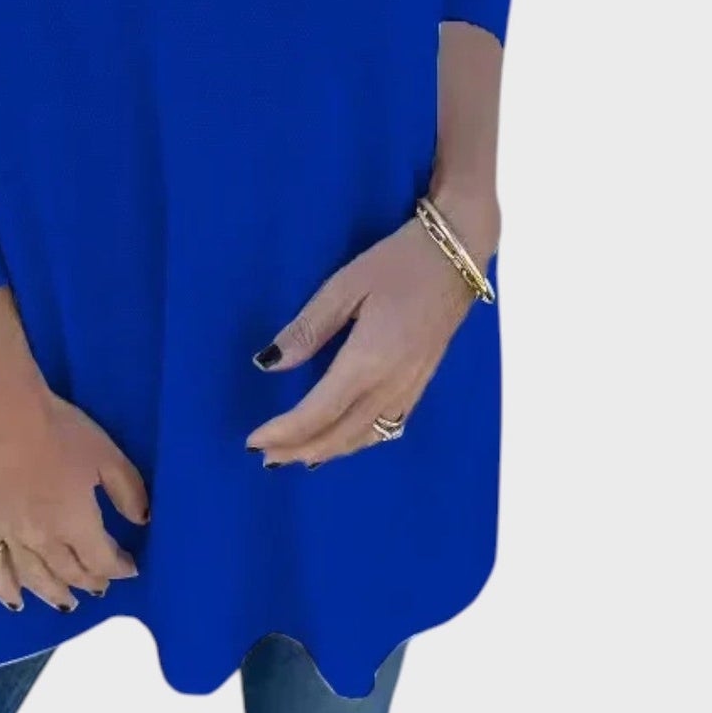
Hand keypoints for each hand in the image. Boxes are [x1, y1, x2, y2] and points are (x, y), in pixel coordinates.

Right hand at [0, 379, 148, 612]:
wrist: (6, 416)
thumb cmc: (61, 432)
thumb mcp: (107, 456)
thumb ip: (128, 492)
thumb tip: (141, 520)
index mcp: (76, 524)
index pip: (102, 560)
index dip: (119, 567)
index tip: (130, 567)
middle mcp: (44, 540)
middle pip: (71, 572)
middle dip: (90, 581)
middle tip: (101, 586)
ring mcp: (10, 537)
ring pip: (35, 579)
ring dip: (54, 594)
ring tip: (68, 603)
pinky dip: (4, 590)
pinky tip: (15, 602)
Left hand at [244, 198, 497, 466]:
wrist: (458, 256)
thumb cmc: (398, 262)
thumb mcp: (344, 286)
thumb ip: (307, 328)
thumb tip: (268, 363)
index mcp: (367, 361)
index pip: (317, 412)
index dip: (284, 432)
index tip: (253, 441)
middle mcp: (390, 385)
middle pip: (339, 434)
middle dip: (299, 449)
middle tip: (264, 456)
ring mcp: (411, 387)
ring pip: (364, 437)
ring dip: (328, 451)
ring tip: (296, 455)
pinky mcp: (422, 382)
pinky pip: (388, 428)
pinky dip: (359, 442)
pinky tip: (345, 440)